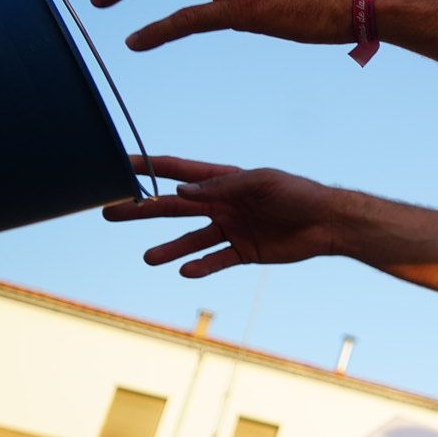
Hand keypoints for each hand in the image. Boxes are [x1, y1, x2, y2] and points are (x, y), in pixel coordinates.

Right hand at [102, 155, 343, 277]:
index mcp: (224, 181)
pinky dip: (200, 266)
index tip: (116, 164)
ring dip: (169, 248)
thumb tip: (178, 191)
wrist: (328, 223)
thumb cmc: (298, 193)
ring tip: (147, 257)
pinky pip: (215, 260)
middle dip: (142, 209)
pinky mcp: (244, 251)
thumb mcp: (260, 182)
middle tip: (109, 212)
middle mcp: (222, 204)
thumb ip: (221, 186)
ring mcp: (231, 228)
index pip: (178, 172)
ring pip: (191, 238)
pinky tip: (184, 271)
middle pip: (173, 207)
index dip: (148, 168)